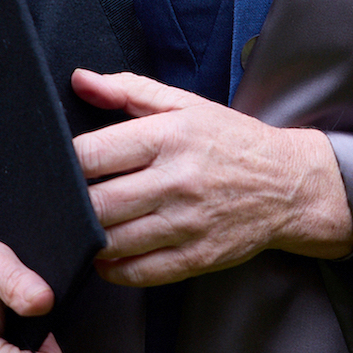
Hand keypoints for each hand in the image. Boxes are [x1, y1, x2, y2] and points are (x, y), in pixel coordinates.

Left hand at [71, 69, 352, 286]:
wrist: (289, 184)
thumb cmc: (230, 141)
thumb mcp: (184, 104)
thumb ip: (128, 90)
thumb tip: (80, 80)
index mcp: (169, 137)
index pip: (93, 154)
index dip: (65, 163)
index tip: (63, 166)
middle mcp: (176, 181)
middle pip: (97, 204)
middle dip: (72, 205)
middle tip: (68, 201)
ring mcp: (187, 224)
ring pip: (112, 242)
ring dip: (90, 238)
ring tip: (86, 227)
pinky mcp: (197, 257)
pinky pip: (138, 272)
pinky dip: (113, 269)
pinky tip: (109, 254)